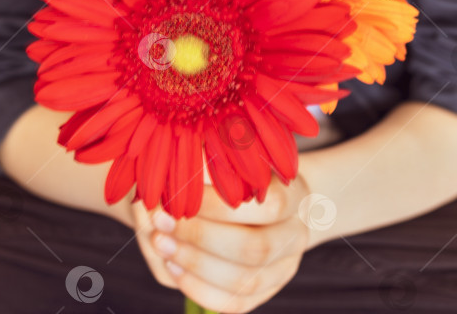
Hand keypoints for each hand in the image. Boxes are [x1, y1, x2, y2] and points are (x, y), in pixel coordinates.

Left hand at [143, 175, 312, 312]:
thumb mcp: (233, 157)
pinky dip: (198, 288)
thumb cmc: (240, 173)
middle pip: (255, 248)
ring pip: (243, 281)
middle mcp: (295, 236)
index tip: (180, 194)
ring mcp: (282, 269)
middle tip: (161, 221)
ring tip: (160, 243)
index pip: (271, 204)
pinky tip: (172, 266)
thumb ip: (210, 162)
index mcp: (296, 196)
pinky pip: (232, 304)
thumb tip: (176, 173)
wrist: (263, 204)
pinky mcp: (263, 292)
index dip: (222, 204)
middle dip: (201, 237)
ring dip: (194, 264)